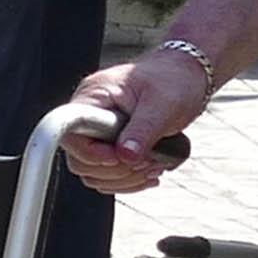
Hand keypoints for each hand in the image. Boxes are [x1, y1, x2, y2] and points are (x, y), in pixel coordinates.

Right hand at [66, 49, 206, 195]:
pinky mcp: (110, 146)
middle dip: (115, 169)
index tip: (121, 156)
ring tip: (154, 165)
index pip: (70, 133)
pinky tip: (151, 169)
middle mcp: (89, 115)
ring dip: (126, 178)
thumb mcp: (163, 103)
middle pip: (80, 160)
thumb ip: (143, 130)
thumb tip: (126, 155)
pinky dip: (130, 180)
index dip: (91, 153)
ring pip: (94, 174)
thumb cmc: (174, 80)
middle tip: (146, 162)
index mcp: (94, 96)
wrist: (187, 78)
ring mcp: (98, 133)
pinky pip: (108, 175)